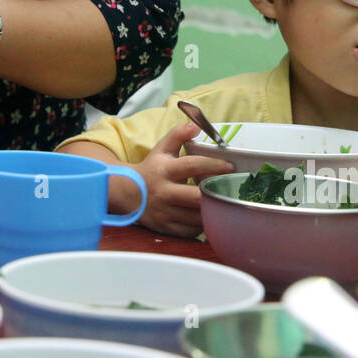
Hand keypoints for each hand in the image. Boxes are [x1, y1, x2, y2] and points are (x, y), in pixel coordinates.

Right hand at [128, 122, 234, 237]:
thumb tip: (196, 126)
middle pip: (196, 196)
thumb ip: (178, 135)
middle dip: (215, 193)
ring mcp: (164, 212)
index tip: (230, 166)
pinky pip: (190, 230)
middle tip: (231, 190)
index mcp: (165, 171)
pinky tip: (209, 215)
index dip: (213, 165)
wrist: (127, 193)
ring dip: (212, 210)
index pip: (191, 166)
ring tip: (223, 202)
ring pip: (196, 217)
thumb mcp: (161, 149)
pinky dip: (202, 224)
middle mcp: (164, 192)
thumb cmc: (151, 169)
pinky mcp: (166, 228)